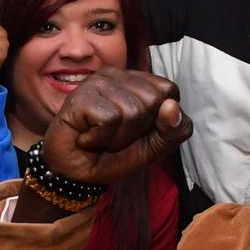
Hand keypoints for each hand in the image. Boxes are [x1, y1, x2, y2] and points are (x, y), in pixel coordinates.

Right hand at [38, 67, 192, 185]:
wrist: (74, 174)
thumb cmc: (112, 155)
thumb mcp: (154, 147)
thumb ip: (175, 130)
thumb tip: (172, 107)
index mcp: (137, 81)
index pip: (169, 91)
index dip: (158, 120)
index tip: (135, 130)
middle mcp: (117, 75)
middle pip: (154, 100)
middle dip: (137, 130)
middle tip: (114, 135)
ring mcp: (97, 82)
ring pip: (132, 112)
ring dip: (117, 138)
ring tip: (99, 137)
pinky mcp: (81, 96)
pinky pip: (109, 119)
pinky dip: (100, 138)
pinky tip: (86, 137)